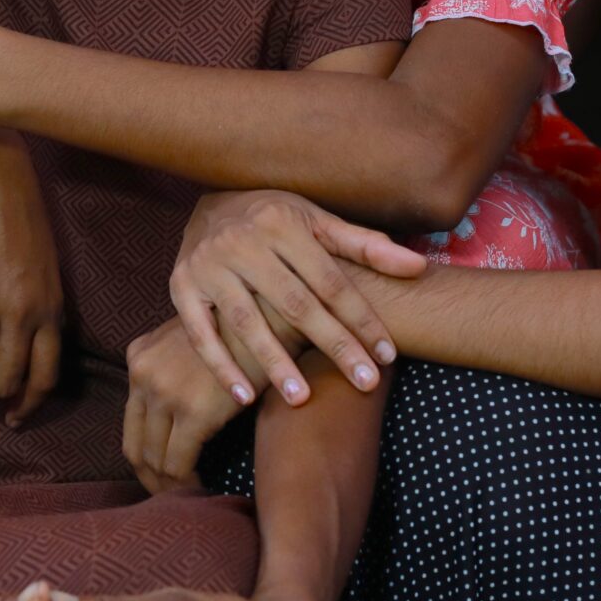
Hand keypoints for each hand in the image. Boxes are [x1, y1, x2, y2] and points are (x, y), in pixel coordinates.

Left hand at [121, 318, 246, 493]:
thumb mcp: (193, 340)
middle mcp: (142, 373)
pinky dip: (186, 483)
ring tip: (187, 496)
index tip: (162, 471)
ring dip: (167, 484)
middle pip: (134, 443)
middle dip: (149, 476)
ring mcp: (164, 392)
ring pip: (153, 458)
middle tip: (170, 495)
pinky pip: (178, 463)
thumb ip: (175, 369)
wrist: (271, 314)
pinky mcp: (193, 412)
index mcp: (139, 356)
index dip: (145, 452)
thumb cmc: (242, 328)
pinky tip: (201, 488)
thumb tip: (181, 410)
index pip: (132, 418)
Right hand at [169, 191, 424, 407]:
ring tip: (302, 398)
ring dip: (275, 362)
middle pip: (296, 303)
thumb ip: (366, 246)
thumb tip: (419, 266)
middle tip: (363, 383)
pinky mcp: (181, 286)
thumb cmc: (276, 219)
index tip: (386, 355)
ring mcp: (209, 265)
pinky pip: (200, 332)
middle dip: (333, 345)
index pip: (330, 280)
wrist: (210, 201)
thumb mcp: (318, 222)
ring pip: (247, 321)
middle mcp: (243, 242)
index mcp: (283, 224)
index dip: (361, 318)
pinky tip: (244, 395)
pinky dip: (221, 365)